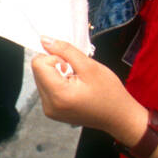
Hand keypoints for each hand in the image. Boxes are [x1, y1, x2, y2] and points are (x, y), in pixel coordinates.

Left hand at [31, 36, 146, 142]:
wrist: (119, 117)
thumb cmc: (110, 93)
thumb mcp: (89, 66)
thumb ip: (65, 50)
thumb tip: (44, 40)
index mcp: (58, 95)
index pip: (38, 64)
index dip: (54, 57)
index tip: (71, 64)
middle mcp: (49, 106)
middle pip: (37, 70)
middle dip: (55, 65)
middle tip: (76, 72)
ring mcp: (50, 110)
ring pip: (41, 77)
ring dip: (56, 73)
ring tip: (76, 81)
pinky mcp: (52, 111)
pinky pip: (46, 87)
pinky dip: (57, 82)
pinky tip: (73, 87)